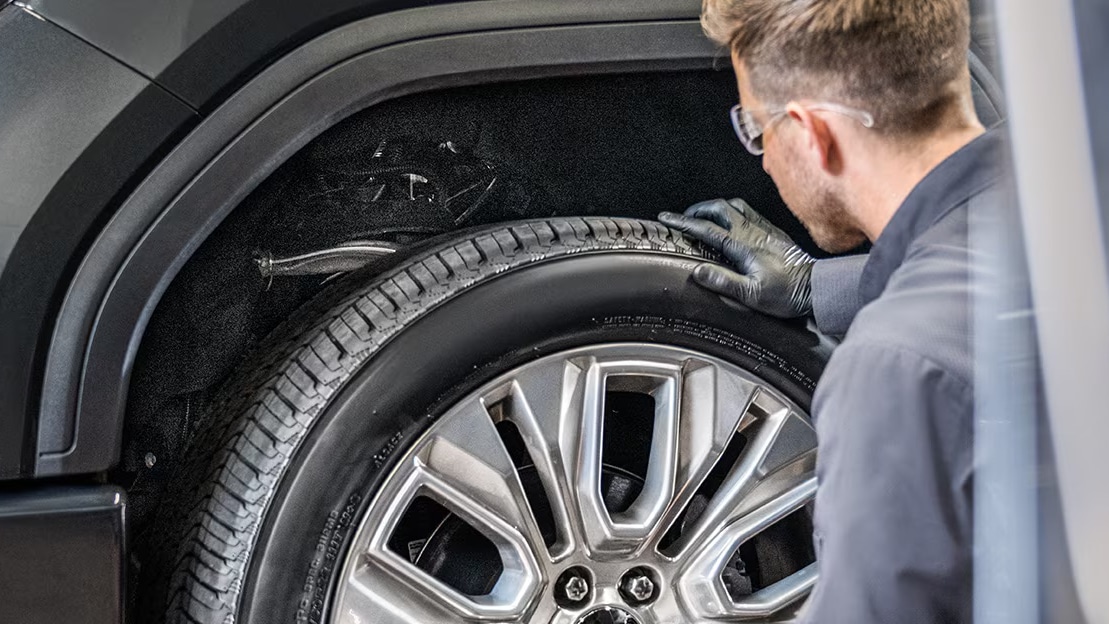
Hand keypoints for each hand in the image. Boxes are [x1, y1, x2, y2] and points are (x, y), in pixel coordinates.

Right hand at [658, 198, 814, 317]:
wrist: (816, 287)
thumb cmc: (787, 294)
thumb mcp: (751, 294)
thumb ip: (723, 281)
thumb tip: (698, 271)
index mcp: (742, 246)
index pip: (706, 229)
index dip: (683, 223)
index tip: (666, 219)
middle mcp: (752, 232)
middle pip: (719, 208)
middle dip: (697, 210)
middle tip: (683, 218)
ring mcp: (764, 229)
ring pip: (734, 206)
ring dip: (715, 207)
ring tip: (703, 216)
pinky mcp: (773, 231)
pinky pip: (749, 211)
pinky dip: (733, 210)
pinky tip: (731, 220)